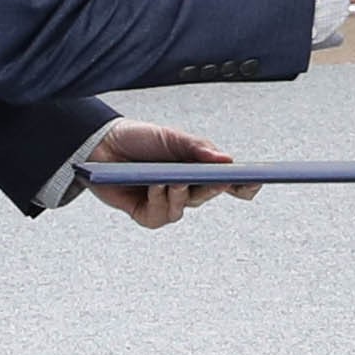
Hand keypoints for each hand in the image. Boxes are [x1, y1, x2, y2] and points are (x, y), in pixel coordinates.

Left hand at [79, 118, 250, 229]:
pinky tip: (151, 188)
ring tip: (169, 180)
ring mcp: (165, 202)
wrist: (100, 143)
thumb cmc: (139, 138)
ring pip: (183, 208)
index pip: (225, 181)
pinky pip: (160, 217)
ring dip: (178, 194)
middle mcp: (184, 188)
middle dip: (212, 187)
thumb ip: (197, 148)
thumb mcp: (170, 137)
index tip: (254, 183)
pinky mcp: (145, 213)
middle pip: (207, 194)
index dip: (242, 185)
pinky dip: (158, 202)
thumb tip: (226, 159)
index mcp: (196, 168)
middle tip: (217, 179)